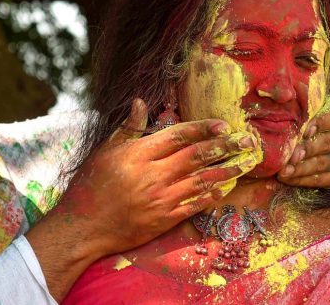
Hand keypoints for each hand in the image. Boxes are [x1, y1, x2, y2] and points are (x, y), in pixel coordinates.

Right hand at [26, 98, 256, 299]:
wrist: (83, 227)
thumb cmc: (90, 186)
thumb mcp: (105, 150)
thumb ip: (129, 127)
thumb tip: (142, 102)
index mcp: (139, 154)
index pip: (179, 136)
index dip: (203, 129)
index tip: (223, 125)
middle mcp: (154, 175)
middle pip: (196, 156)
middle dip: (224, 147)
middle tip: (246, 141)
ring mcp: (161, 198)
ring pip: (201, 181)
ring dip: (225, 171)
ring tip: (243, 163)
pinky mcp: (163, 219)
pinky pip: (194, 205)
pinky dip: (210, 196)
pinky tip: (224, 189)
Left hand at [278, 95, 329, 187]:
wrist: (329, 138)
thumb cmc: (313, 116)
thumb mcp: (310, 103)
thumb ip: (302, 96)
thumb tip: (291, 85)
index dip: (319, 123)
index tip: (304, 130)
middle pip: (326, 143)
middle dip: (306, 150)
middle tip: (289, 155)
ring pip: (322, 164)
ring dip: (301, 168)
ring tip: (283, 171)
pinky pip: (320, 180)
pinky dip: (302, 180)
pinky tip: (287, 178)